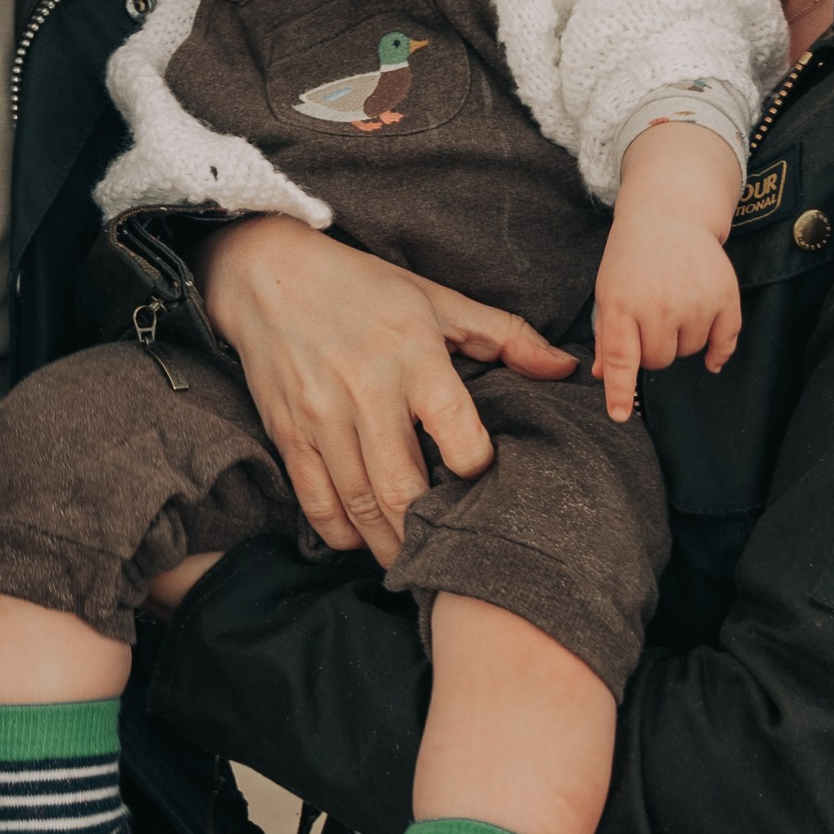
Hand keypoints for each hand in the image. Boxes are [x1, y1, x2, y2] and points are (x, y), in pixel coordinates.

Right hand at [194, 216, 575, 566]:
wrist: (266, 275)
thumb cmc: (362, 286)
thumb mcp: (436, 299)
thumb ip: (505, 335)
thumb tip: (566, 368)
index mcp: (414, 357)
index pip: (458, 437)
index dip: (479, 472)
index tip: (488, 484)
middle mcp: (367, 392)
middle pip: (404, 489)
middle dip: (431, 531)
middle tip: (455, 549)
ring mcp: (322, 417)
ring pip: (361, 506)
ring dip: (390, 544)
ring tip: (414, 558)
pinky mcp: (288, 433)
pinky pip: (316, 502)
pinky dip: (341, 532)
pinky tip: (361, 539)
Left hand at [593, 125, 744, 414]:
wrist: (669, 214)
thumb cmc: (632, 257)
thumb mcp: (609, 291)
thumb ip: (608, 336)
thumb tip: (602, 376)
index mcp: (620, 303)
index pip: (620, 357)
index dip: (619, 390)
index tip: (619, 416)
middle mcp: (657, 304)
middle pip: (658, 361)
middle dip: (654, 349)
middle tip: (652, 316)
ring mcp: (693, 301)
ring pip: (689, 353)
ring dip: (683, 339)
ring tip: (675, 302)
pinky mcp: (724, 297)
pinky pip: (723, 344)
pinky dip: (717, 350)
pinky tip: (710, 349)